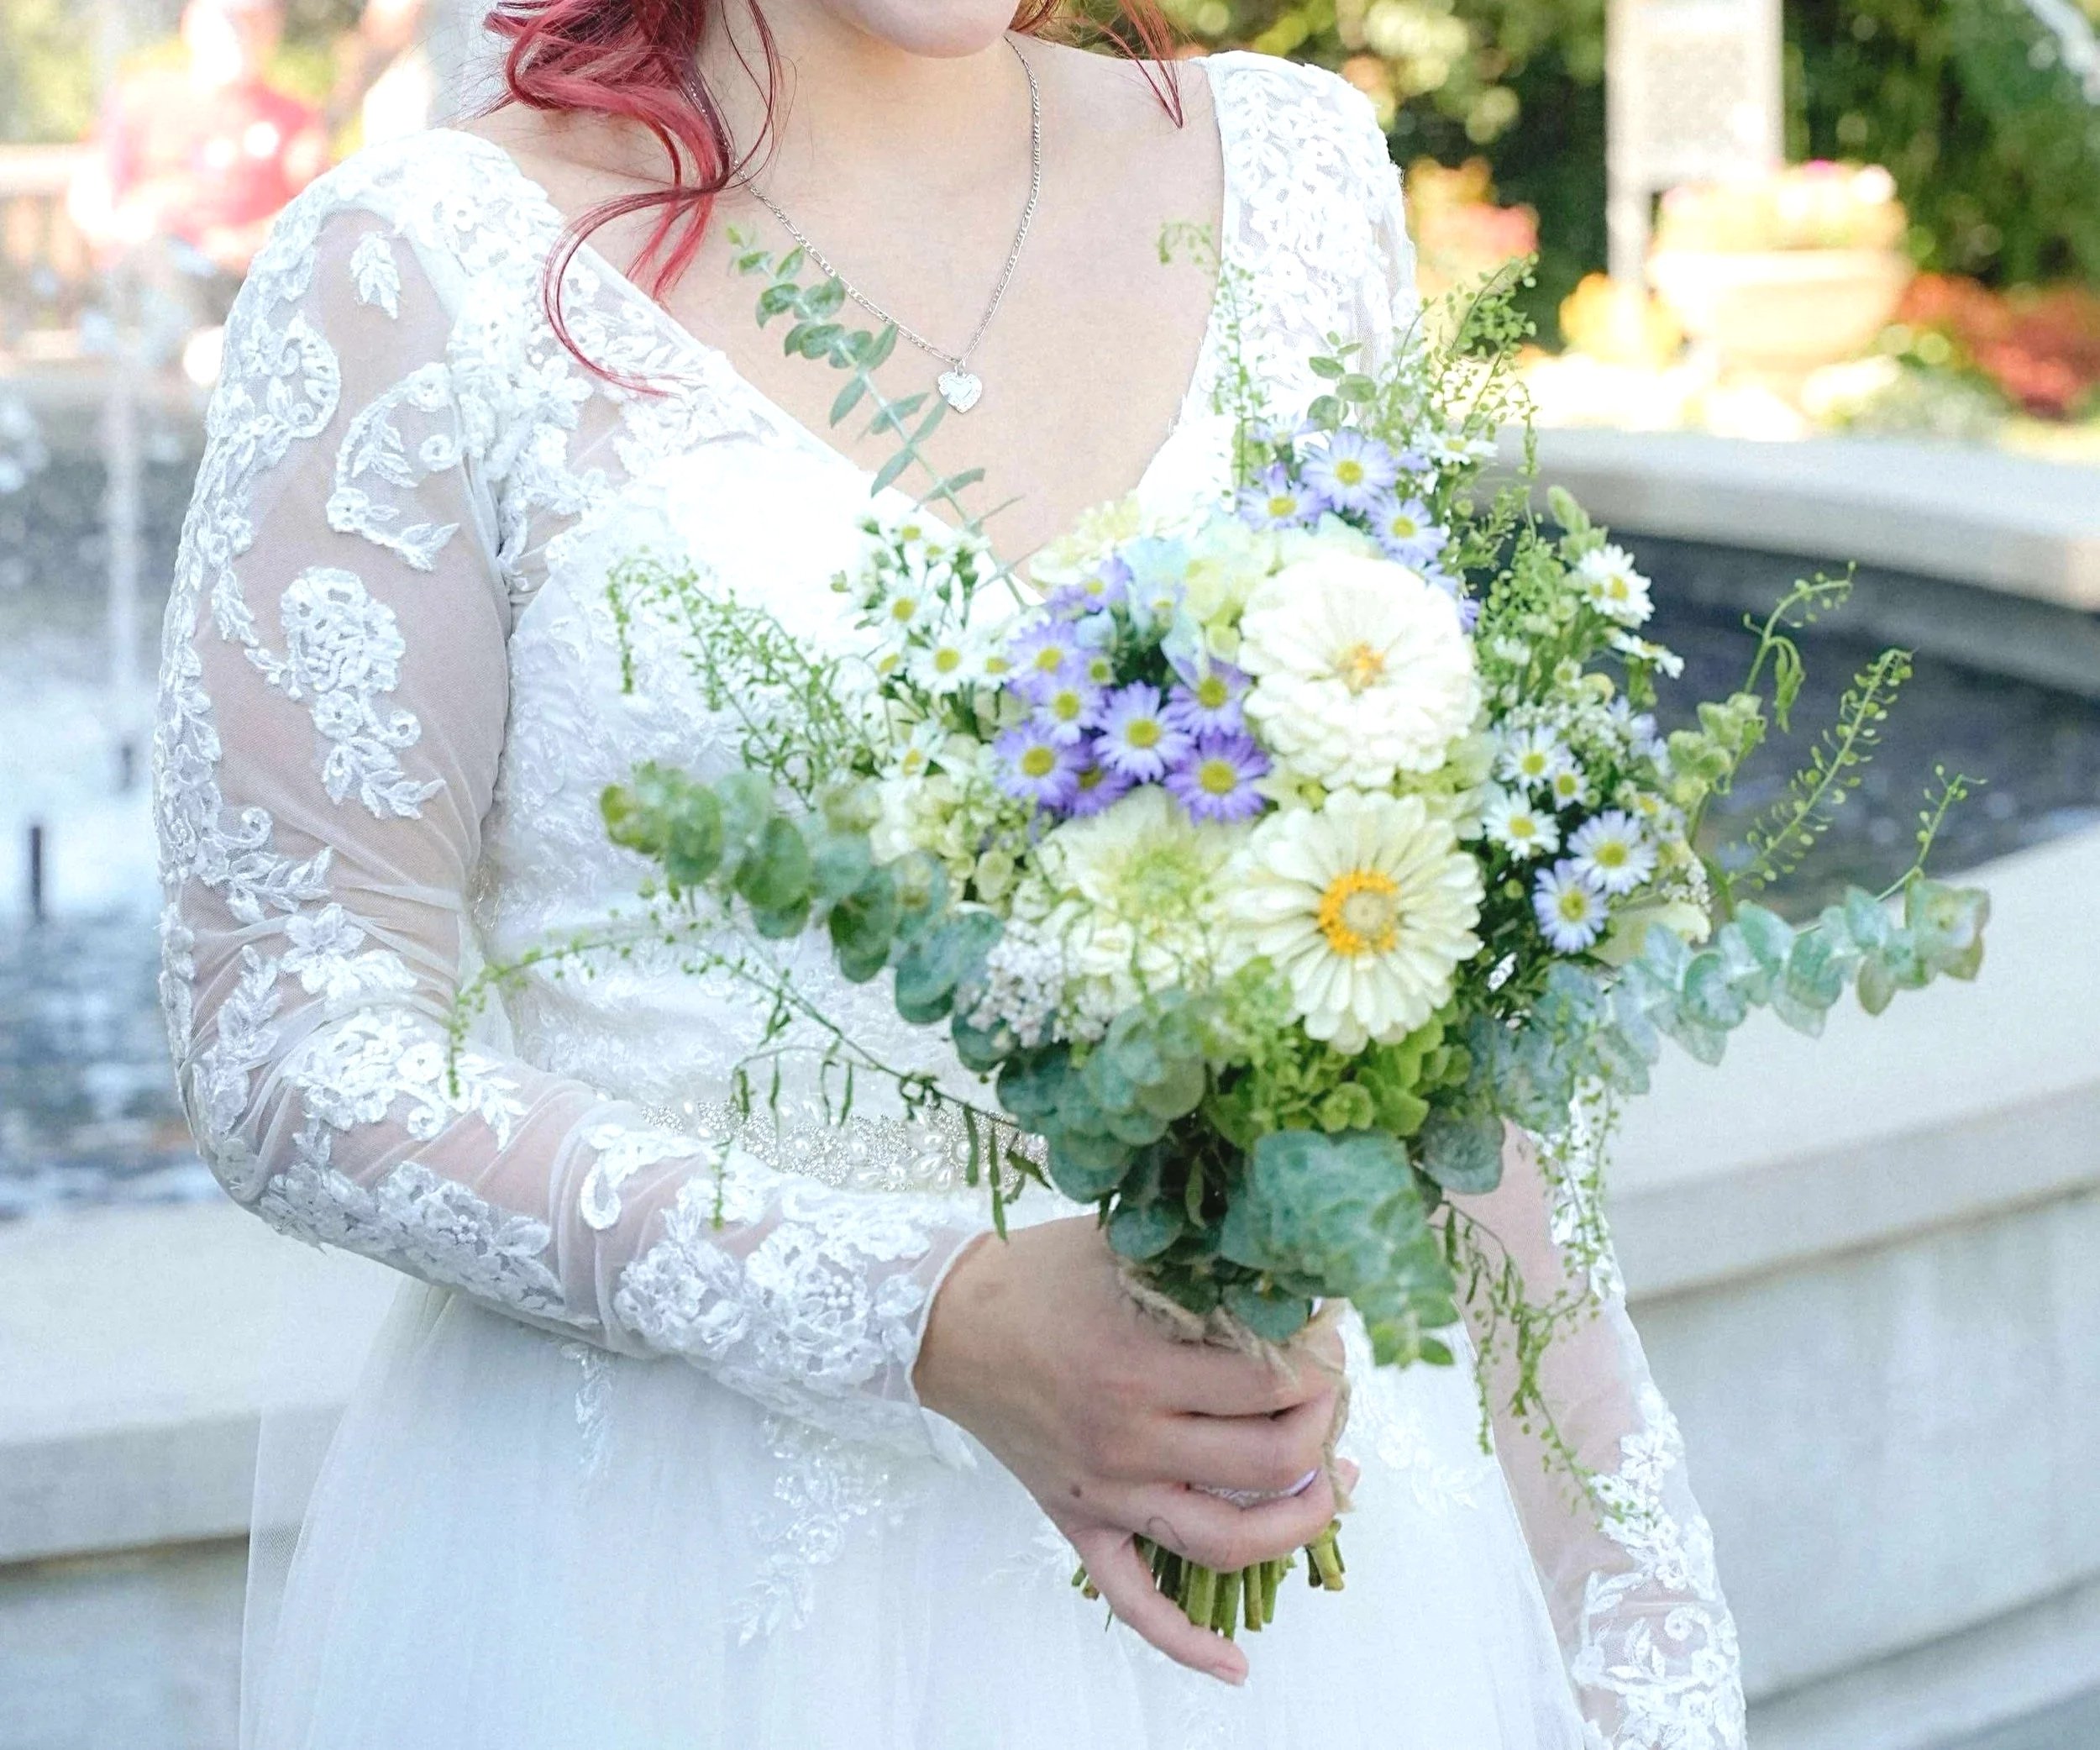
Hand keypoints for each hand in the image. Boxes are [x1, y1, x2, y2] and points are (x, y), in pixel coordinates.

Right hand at [914, 1216, 1349, 1683]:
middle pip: (1270, 1461)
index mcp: (1141, 1366)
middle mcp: (1129, 1440)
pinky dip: (1188, 1643)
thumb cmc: (1038, 1274)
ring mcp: (1107, 1492)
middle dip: (1321, 1424)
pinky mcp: (1080, 1523)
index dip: (1320, 1362)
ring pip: (1228, 1540)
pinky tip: (1237, 1663)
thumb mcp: (1122, 1245)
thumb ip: (1200, 1262)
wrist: (946, 1320)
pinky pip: (1136, 1601)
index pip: (1272, 1384)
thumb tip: (1286, 1269)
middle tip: (1327, 1391)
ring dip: (1298, 1522)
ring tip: (1329, 1485)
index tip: (1328, 1337)